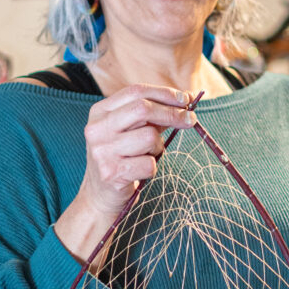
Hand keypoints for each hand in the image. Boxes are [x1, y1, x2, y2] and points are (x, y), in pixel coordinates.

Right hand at [55, 84, 195, 262]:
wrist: (99, 197)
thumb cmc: (120, 159)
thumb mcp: (128, 132)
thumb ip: (151, 116)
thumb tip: (185, 101)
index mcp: (100, 112)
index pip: (135, 91)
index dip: (164, 94)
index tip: (186, 99)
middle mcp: (97, 129)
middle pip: (143, 109)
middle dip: (172, 113)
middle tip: (191, 120)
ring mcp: (102, 151)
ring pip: (149, 137)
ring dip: (158, 147)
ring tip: (150, 155)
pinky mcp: (112, 173)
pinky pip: (149, 164)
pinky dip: (153, 167)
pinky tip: (142, 172)